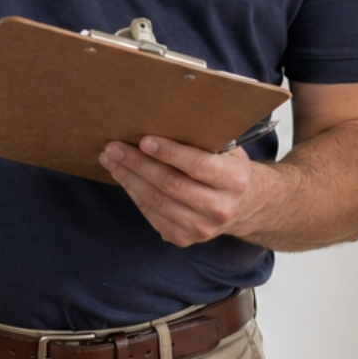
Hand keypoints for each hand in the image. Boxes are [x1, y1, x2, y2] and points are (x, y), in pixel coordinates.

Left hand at [99, 136, 277, 247]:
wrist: (246, 206)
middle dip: (138, 164)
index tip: (144, 140)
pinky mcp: (185, 238)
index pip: (197, 166)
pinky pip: (152, 216)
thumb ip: (204, 141)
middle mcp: (220, 208)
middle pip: (170, 185)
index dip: (169, 153)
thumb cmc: (230, 169)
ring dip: (129, 179)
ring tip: (111, 161)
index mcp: (234, 180)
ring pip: (156, 202)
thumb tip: (162, 120)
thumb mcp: (229, 151)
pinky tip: (124, 178)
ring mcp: (201, 228)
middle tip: (114, 148)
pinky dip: (134, 195)